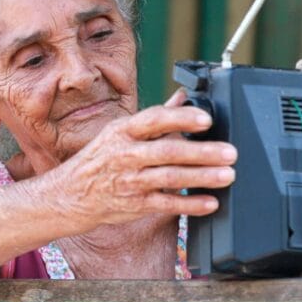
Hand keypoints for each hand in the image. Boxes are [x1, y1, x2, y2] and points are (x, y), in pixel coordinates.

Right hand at [44, 90, 237, 229]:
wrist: (70, 194)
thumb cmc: (100, 158)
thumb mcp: (121, 131)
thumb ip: (156, 116)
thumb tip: (183, 97)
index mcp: (124, 131)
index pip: (155, 120)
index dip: (182, 118)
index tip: (206, 119)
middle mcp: (127, 154)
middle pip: (168, 151)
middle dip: (202, 152)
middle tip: (230, 152)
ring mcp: (131, 181)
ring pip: (171, 178)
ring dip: (202, 177)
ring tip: (227, 175)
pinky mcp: (135, 205)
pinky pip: (167, 204)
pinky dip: (190, 204)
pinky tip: (210, 202)